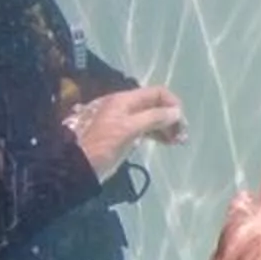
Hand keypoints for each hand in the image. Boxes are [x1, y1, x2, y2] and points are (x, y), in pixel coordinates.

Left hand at [68, 85, 186, 171]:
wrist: (79, 166)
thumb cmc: (102, 145)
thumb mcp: (127, 129)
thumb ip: (152, 118)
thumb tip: (176, 112)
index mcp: (125, 100)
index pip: (156, 93)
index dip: (172, 103)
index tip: (181, 122)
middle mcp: (127, 107)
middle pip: (156, 105)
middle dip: (171, 117)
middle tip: (182, 136)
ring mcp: (127, 121)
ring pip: (153, 118)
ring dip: (167, 127)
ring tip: (178, 142)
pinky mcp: (126, 135)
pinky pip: (147, 129)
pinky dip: (159, 134)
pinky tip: (167, 142)